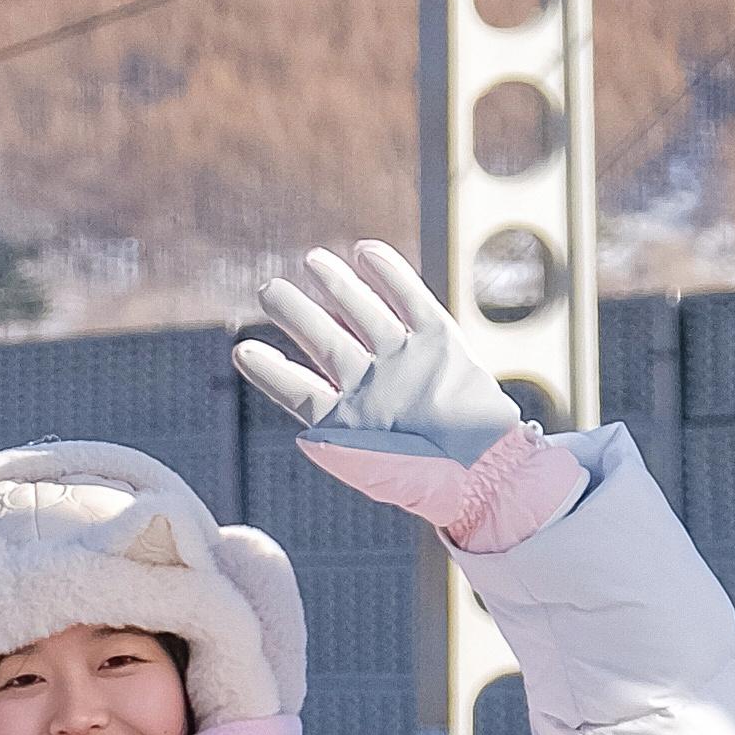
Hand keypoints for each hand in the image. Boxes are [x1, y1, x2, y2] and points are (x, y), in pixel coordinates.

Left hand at [231, 238, 590, 545]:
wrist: (492, 474)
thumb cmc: (431, 483)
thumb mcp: (376, 473)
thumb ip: (337, 451)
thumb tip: (303, 433)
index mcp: (348, 420)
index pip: (298, 389)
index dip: (270, 370)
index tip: (242, 351)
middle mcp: (373, 386)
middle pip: (325, 341)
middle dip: (297, 315)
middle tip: (269, 290)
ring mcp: (406, 362)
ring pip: (364, 314)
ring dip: (338, 286)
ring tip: (312, 259)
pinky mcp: (443, 343)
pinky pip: (411, 301)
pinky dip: (390, 275)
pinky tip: (366, 251)